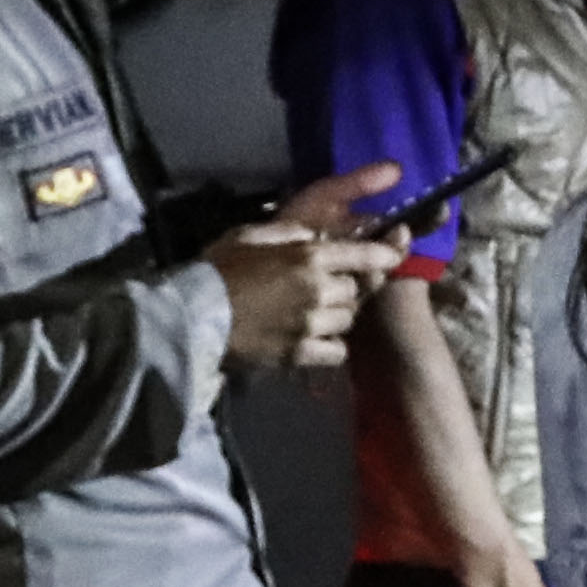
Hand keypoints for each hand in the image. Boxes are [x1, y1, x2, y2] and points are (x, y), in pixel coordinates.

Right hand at [216, 169, 409, 372]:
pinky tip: (313, 338)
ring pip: (348, 319)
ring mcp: (312, 325)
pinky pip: (336, 349)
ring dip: (337, 314)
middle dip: (343, 286)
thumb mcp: (252, 235)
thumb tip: (314, 234)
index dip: (384, 255)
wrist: (194, 318)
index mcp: (308, 257)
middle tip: (322, 286)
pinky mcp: (301, 354)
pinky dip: (330, 344)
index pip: (365, 256)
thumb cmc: (218, 269)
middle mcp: (319, 291)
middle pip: (355, 289)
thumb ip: (289, 232)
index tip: (392, 255)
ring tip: (314, 312)